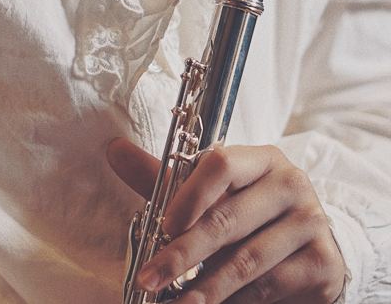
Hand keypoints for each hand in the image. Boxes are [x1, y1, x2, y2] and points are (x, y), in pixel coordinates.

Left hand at [107, 138, 346, 303]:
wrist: (310, 252)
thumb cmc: (247, 216)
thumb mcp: (210, 195)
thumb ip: (165, 178)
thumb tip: (115, 150)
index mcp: (261, 159)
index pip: (220, 164)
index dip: (188, 195)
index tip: (162, 226)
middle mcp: (291, 185)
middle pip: (228, 218)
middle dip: (182, 253)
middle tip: (150, 277)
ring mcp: (312, 223)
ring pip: (247, 259)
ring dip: (205, 287)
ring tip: (176, 303)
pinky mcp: (323, 264)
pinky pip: (269, 286)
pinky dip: (235, 300)